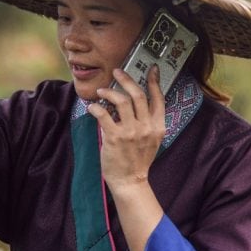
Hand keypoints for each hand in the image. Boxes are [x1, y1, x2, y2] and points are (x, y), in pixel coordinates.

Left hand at [87, 65, 165, 193]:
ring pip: (121, 101)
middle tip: (117, 72)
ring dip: (108, 92)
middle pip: (138, 95)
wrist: (130, 181)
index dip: (154, 81)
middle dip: (126, 79)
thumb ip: (149, 122)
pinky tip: (92, 107)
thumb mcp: (152, 140)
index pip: (158, 98)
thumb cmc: (138, 160)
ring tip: (101, 91)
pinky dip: (96, 108)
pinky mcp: (114, 137)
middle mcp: (146, 127)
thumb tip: (138, 102)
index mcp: (158, 126)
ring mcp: (130, 132)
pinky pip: (104, 115)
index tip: (151, 69)